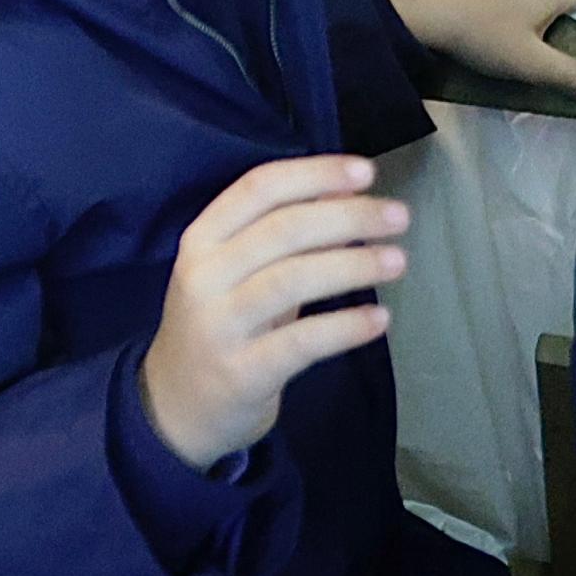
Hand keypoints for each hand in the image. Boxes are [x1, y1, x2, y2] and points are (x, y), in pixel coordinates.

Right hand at [138, 153, 406, 468]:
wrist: (176, 403)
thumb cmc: (220, 324)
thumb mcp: (239, 272)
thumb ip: (286, 235)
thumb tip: (347, 190)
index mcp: (201, 240)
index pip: (258, 189)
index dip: (314, 174)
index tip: (366, 171)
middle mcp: (204, 275)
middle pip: (282, 229)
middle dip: (347, 216)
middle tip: (398, 216)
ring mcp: (220, 325)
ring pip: (292, 280)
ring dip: (352, 265)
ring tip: (397, 261)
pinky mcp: (242, 371)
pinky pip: (301, 342)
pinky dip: (345, 327)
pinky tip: (380, 319)